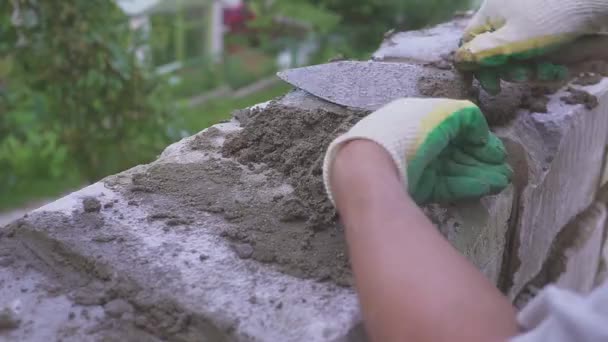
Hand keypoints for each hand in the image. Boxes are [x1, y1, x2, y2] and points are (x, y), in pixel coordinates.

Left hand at [322, 98, 511, 204]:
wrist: (374, 164)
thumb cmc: (408, 130)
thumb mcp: (443, 112)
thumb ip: (468, 117)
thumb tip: (482, 135)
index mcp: (419, 118)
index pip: (453, 127)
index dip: (477, 138)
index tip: (498, 151)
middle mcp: (418, 141)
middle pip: (456, 150)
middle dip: (482, 159)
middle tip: (506, 170)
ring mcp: (417, 165)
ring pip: (454, 169)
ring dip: (480, 174)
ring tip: (503, 181)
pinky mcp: (415, 187)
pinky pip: (446, 185)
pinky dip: (467, 185)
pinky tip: (487, 187)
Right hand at [455, 0, 607, 93]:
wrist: (595, 4)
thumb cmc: (552, 21)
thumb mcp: (512, 42)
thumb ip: (481, 53)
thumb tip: (458, 61)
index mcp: (489, 12)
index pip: (468, 43)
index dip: (473, 67)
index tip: (487, 87)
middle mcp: (502, 12)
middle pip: (491, 49)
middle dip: (507, 69)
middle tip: (522, 78)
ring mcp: (523, 16)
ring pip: (514, 51)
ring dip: (528, 67)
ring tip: (546, 71)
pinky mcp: (541, 23)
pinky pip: (531, 47)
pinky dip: (541, 59)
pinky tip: (556, 66)